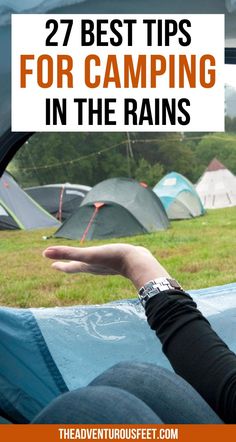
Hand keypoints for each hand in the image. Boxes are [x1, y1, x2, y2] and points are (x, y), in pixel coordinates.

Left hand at [43, 243, 169, 288]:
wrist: (139, 262)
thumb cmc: (113, 258)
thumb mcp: (88, 255)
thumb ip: (67, 253)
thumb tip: (45, 253)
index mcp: (88, 266)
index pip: (70, 267)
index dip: (60, 265)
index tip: (52, 265)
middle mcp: (96, 267)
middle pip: (79, 266)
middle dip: (70, 265)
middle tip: (61, 263)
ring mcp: (107, 265)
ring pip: (92, 264)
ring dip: (85, 262)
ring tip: (83, 260)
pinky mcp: (118, 261)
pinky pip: (105, 260)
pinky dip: (100, 258)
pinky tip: (105, 255)